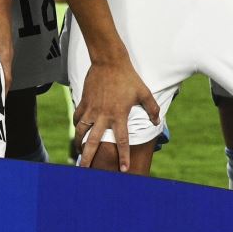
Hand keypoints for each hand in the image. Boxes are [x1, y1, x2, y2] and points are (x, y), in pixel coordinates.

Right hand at [72, 57, 159, 171]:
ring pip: (81, 131)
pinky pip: (77, 117)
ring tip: (79, 154)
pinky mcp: (84, 102)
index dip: (123, 156)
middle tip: (86, 170)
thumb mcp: (143, 92)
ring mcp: (91, 109)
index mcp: (119, 115)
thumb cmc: (128, 77)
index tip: (123, 170)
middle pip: (93, 141)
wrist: (109, 61)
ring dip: (78, 144)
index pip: (122, 141)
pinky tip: (77, 131)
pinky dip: (76, 126)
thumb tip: (156, 122)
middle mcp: (103, 115)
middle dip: (89, 158)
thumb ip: (152, 108)